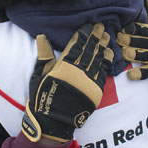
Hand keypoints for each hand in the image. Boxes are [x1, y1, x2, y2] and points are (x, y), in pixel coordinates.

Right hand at [22, 23, 113, 142]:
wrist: (53, 123)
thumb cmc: (42, 99)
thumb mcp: (37, 76)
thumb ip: (43, 56)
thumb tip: (42, 37)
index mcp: (63, 67)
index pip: (77, 45)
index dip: (84, 34)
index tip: (89, 25)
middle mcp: (78, 73)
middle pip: (90, 50)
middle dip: (96, 37)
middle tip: (101, 26)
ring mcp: (89, 82)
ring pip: (99, 59)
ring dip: (103, 46)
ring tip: (107, 36)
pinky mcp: (95, 92)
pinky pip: (103, 73)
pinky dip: (107, 62)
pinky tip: (109, 53)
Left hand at [117, 22, 147, 80]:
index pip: (142, 29)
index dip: (129, 29)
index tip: (119, 29)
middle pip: (140, 42)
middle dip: (127, 40)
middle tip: (117, 40)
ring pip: (143, 55)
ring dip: (131, 54)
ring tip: (122, 53)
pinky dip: (138, 73)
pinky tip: (129, 74)